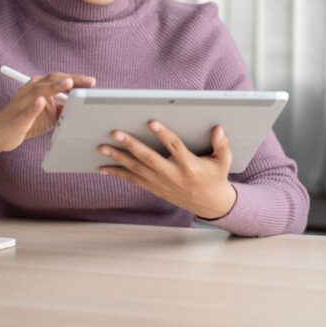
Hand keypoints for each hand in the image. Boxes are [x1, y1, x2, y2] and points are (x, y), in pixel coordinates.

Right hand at [0, 72, 95, 169]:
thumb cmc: (25, 122)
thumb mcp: (48, 115)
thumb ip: (62, 108)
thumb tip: (81, 107)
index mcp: (39, 87)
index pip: (60, 79)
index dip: (77, 80)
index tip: (92, 83)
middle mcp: (31, 90)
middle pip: (53, 79)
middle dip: (72, 80)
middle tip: (90, 82)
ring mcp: (24, 101)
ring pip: (40, 90)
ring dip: (54, 86)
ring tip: (69, 83)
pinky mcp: (18, 115)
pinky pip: (27, 109)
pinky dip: (34, 105)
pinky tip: (41, 102)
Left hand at [98, 121, 236, 219]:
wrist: (209, 204)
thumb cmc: (215, 177)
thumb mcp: (223, 162)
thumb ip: (221, 145)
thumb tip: (218, 129)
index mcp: (189, 165)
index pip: (174, 146)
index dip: (163, 134)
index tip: (151, 122)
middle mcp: (172, 174)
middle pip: (148, 158)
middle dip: (131, 145)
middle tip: (115, 133)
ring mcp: (160, 182)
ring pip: (136, 169)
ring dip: (117, 158)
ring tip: (102, 148)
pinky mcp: (153, 187)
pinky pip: (133, 180)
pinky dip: (117, 173)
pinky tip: (103, 168)